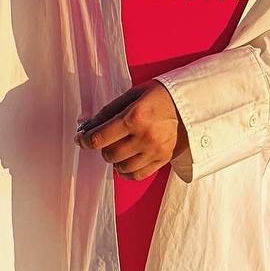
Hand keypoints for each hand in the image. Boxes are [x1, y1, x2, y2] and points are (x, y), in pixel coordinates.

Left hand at [74, 80, 188, 179]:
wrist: (189, 103)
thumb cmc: (158, 96)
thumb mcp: (132, 95)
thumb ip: (108, 111)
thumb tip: (87, 126)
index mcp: (134, 116)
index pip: (100, 137)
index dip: (85, 140)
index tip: (80, 139)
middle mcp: (145, 136)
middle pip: (109, 154)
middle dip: (103, 147)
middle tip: (107, 139)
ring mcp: (155, 150)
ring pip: (121, 167)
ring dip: (115, 159)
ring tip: (119, 148)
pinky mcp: (163, 159)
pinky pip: (137, 175)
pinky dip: (127, 172)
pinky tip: (126, 162)